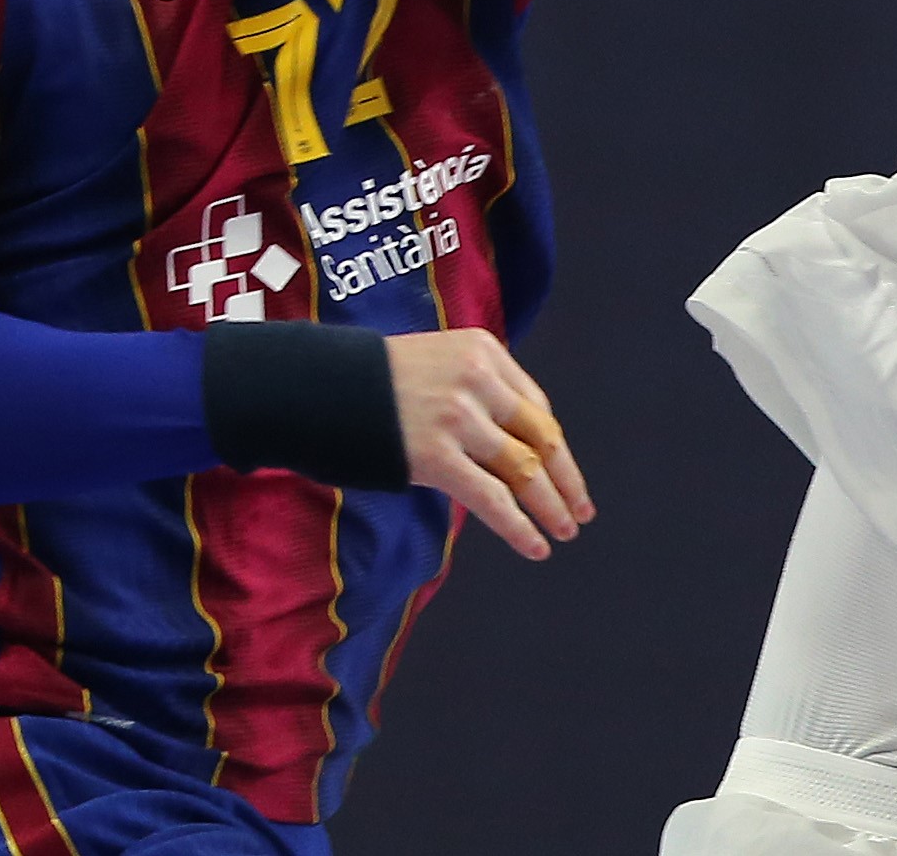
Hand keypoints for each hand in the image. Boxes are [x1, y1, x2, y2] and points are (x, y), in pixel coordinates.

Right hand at [386, 330, 592, 560]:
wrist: (315, 384)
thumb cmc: (369, 379)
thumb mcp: (434, 360)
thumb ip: (472, 389)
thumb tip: (508, 439)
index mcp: (483, 351)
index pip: (535, 404)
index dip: (553, 445)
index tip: (564, 470)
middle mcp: (478, 380)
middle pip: (541, 437)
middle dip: (567, 478)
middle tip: (581, 511)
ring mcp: (459, 417)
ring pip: (524, 470)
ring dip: (550, 506)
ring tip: (563, 533)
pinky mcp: (436, 456)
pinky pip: (492, 497)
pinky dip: (519, 526)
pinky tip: (535, 545)